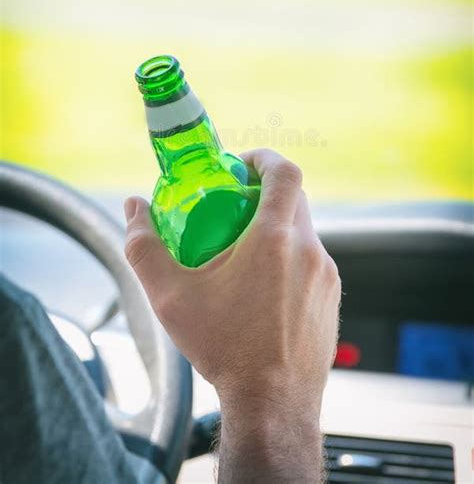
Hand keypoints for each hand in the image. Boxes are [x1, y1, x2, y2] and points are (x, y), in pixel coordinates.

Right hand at [124, 149, 340, 481]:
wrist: (272, 405)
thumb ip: (144, 247)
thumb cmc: (223, 348)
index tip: (242, 164)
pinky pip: (311, 261)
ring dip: (275, 228)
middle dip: (263, 194)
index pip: (285, 172)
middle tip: (232, 206)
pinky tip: (261, 288)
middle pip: (293, 199)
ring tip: (241, 252)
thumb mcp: (170, 297)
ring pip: (303, 231)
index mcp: (275, 239)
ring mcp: (326, 276)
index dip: (265, 157)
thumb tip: (133, 208)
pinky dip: (288, 258)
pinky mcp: (331, 298)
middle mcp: (309, 250)